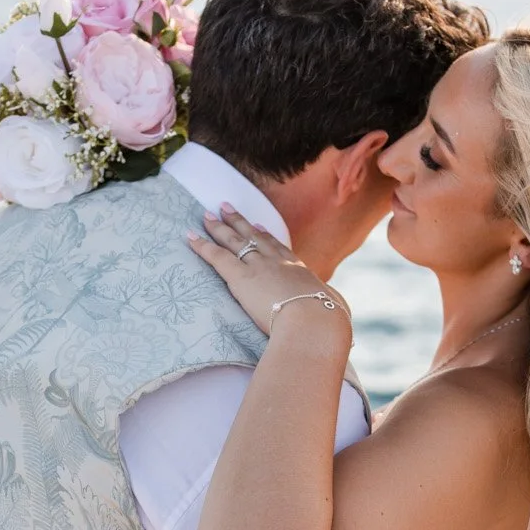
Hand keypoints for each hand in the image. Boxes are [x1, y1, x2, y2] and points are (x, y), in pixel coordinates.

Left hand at [187, 205, 349, 337]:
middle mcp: (278, 263)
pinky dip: (202, 246)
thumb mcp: (334, 309)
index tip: (257, 226)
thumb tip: (339, 310)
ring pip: (235, 241)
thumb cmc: (327, 321)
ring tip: (207, 215)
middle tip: (226, 208)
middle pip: (254, 237)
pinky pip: (217, 257)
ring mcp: (259, 267)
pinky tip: (190, 236)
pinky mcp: (241, 277)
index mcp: (300, 270)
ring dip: (219, 227)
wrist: (315, 322)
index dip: (266, 236)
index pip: (279, 249)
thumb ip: (331, 306)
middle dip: (239, 222)